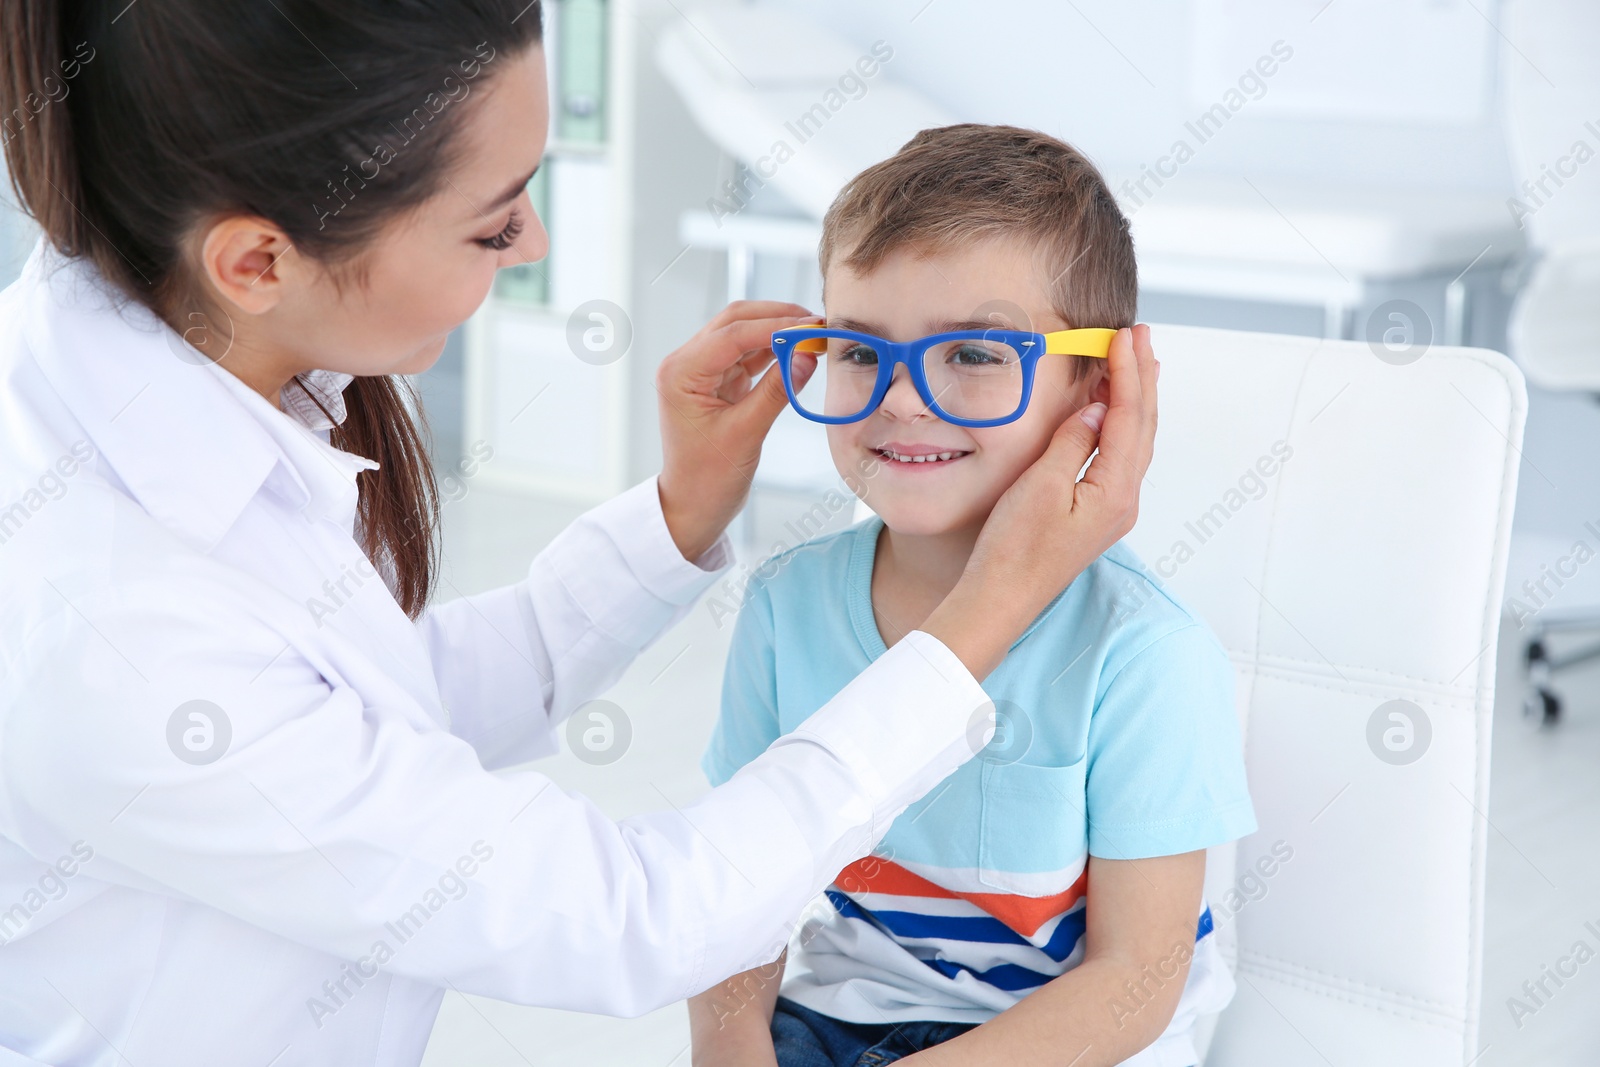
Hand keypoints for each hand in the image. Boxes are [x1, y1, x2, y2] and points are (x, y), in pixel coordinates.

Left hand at [655, 301, 820, 560]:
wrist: (692, 507)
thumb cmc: (708, 479)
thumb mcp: (746, 434)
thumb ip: (778, 391)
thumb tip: (808, 355)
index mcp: (681, 373)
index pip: (732, 334)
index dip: (775, 326)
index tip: (812, 327)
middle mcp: (685, 364)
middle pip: (735, 322)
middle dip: (777, 318)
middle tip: (818, 324)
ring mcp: (701, 371)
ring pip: (743, 333)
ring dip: (778, 331)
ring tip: (815, 334)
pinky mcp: (718, 381)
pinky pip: (748, 355)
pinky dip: (775, 350)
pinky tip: (800, 350)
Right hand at [922, 324, 1158, 678]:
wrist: (1001, 597)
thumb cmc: (1013, 550)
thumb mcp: (1040, 486)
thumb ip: (1072, 443)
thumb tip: (1095, 410)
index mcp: (1114, 491)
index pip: (1128, 417)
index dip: (1127, 373)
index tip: (1124, 338)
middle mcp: (1122, 500)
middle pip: (1142, 427)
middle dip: (1142, 378)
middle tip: (1140, 337)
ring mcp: (1111, 509)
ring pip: (1134, 441)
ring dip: (1135, 399)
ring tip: (1136, 362)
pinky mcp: (1095, 513)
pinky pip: (1118, 457)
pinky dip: (1119, 425)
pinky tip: (1110, 411)